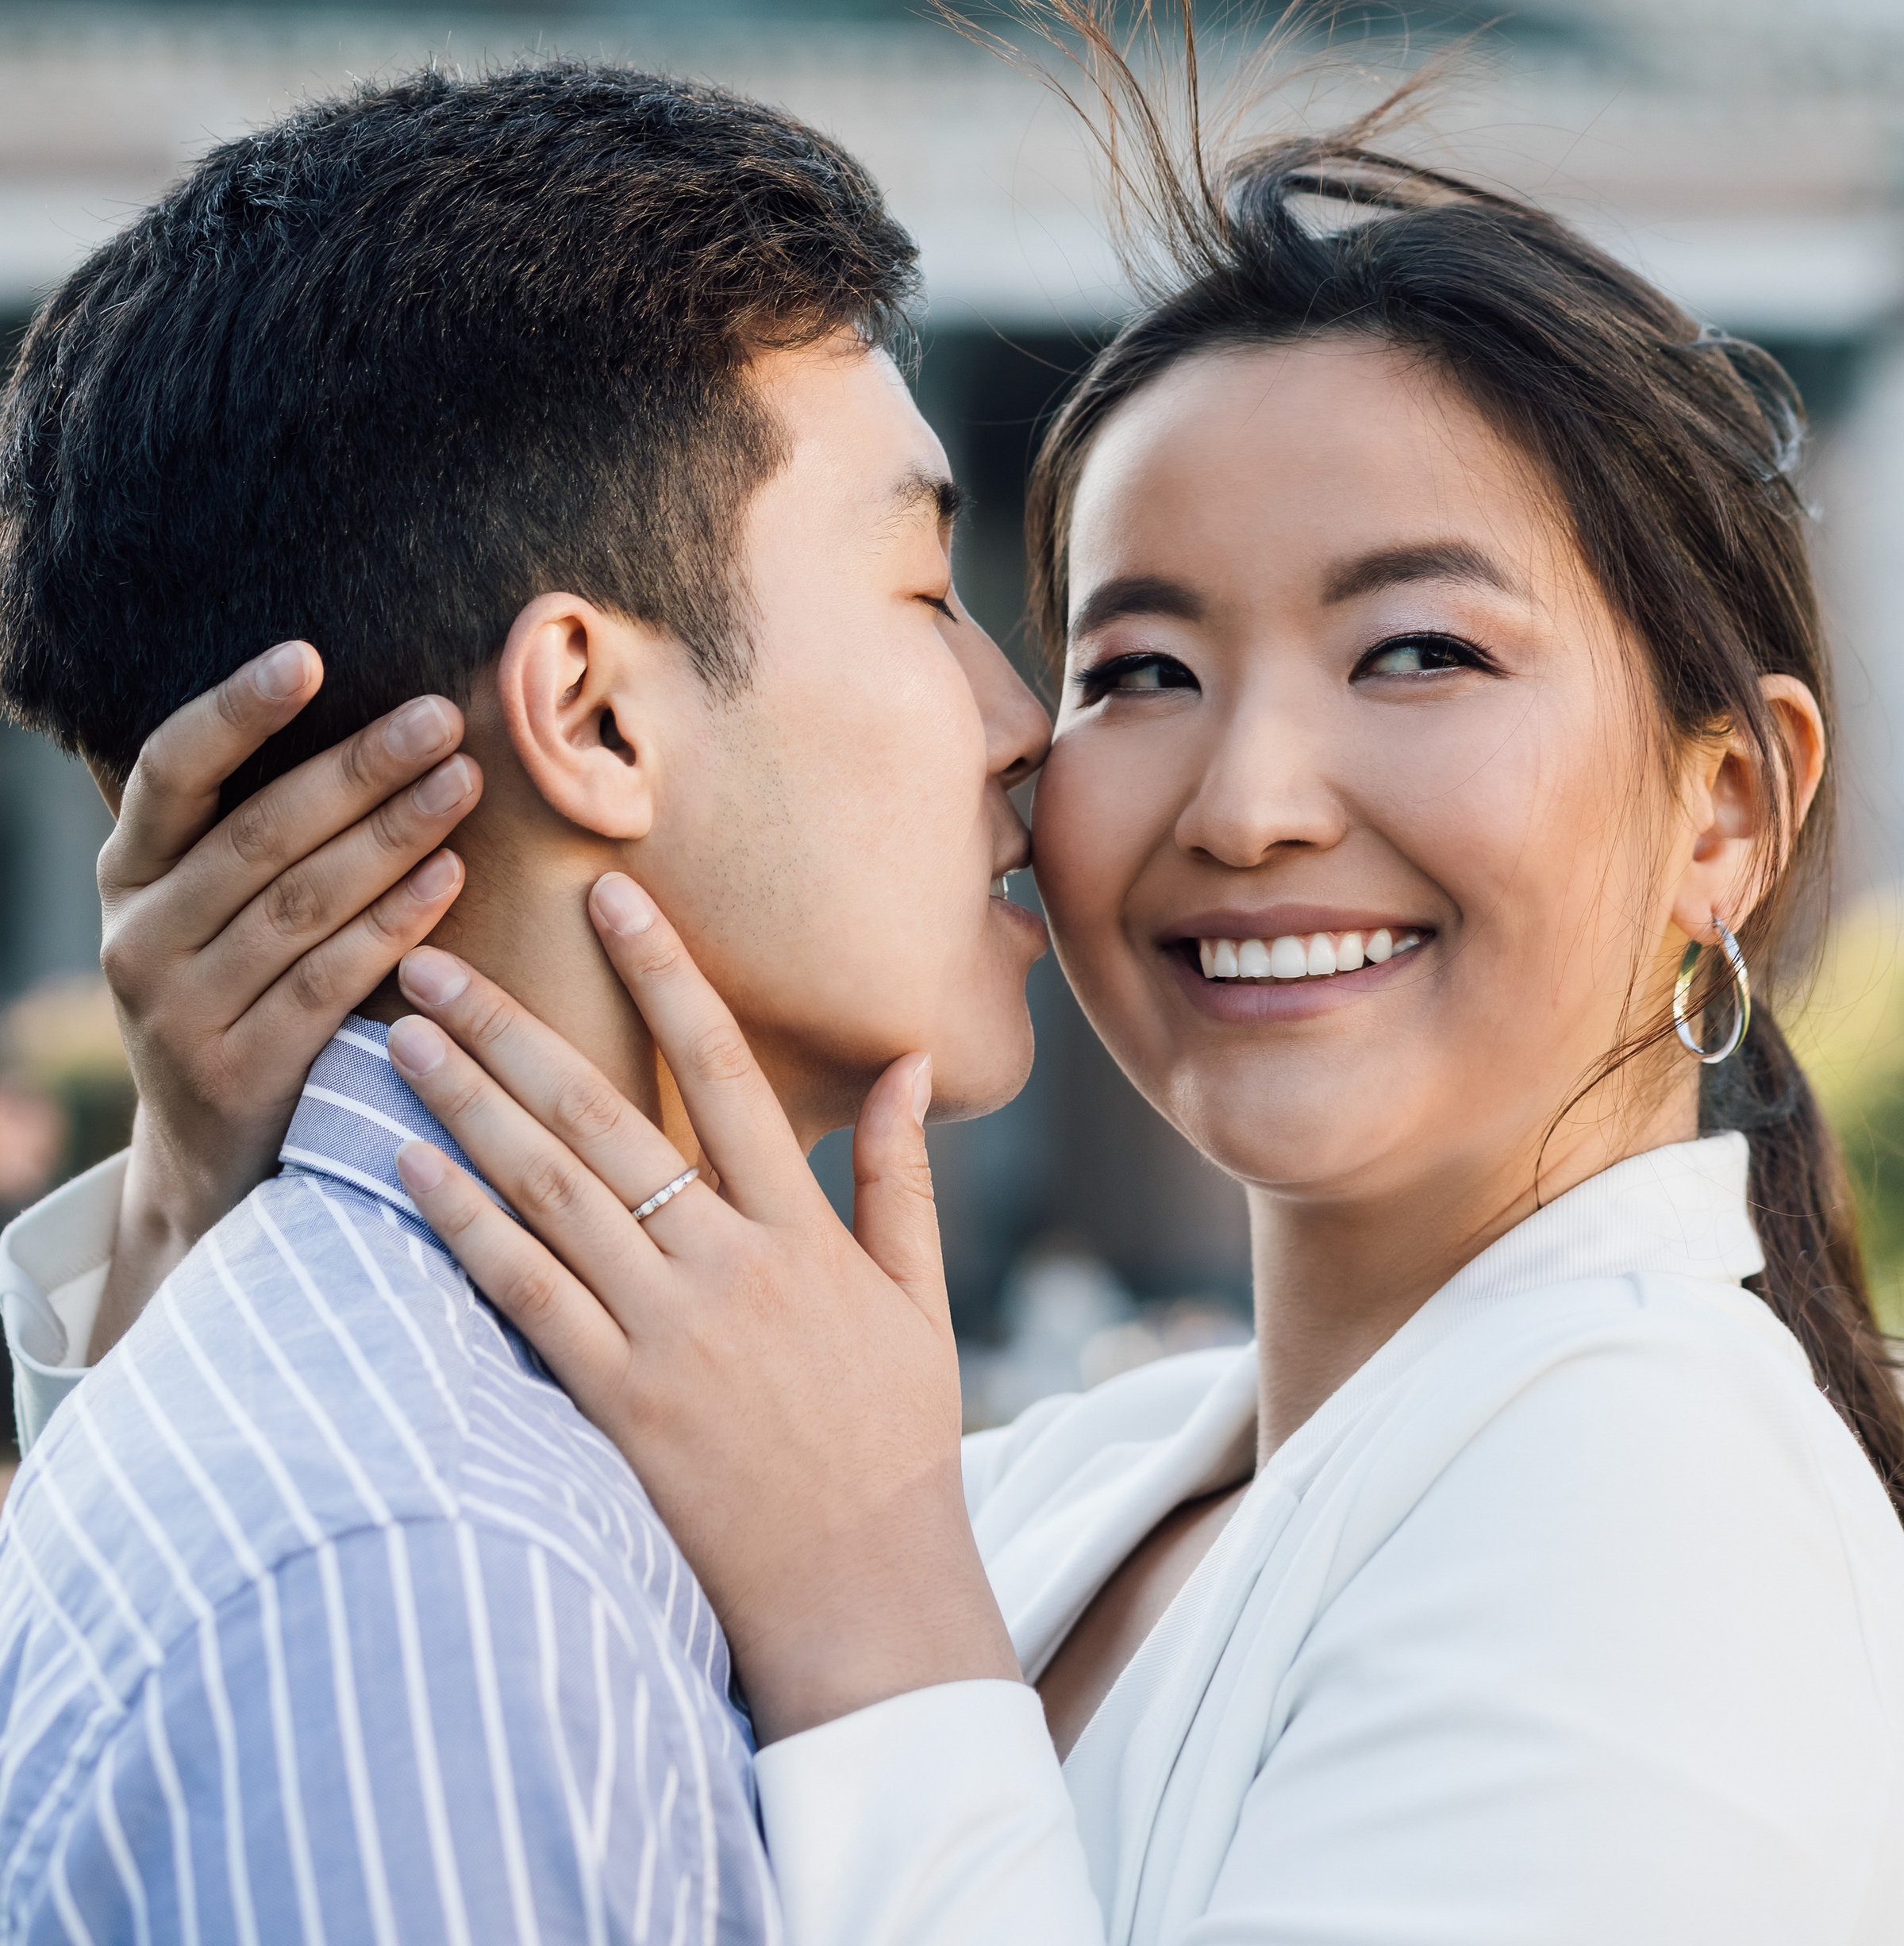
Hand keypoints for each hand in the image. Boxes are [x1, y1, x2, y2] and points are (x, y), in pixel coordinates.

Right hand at [90, 641, 480, 1354]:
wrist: (214, 1158)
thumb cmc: (240, 986)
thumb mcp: (215, 907)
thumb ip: (262, 823)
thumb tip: (378, 706)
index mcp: (129, 875)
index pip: (169, 771)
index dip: (233, 711)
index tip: (306, 655)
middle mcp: (137, 938)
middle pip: (260, 834)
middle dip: (358, 768)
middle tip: (442, 716)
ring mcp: (178, 1013)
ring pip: (302, 904)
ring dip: (392, 835)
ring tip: (464, 779)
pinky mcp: (235, 1073)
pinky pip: (328, 981)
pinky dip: (395, 922)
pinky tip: (451, 873)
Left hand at [384, 878, 1022, 1743]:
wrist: (867, 1592)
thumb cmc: (896, 1441)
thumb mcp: (919, 1297)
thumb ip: (903, 1175)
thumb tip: (912, 1062)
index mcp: (800, 1226)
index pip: (724, 1067)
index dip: (664, 974)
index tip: (610, 896)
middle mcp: (728, 1263)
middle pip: (603, 1115)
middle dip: (512, 1026)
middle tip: (432, 959)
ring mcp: (668, 1332)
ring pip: (549, 1191)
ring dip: (467, 1106)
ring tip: (401, 1040)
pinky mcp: (618, 1403)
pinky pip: (526, 1296)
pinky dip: (466, 1227)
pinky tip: (411, 1171)